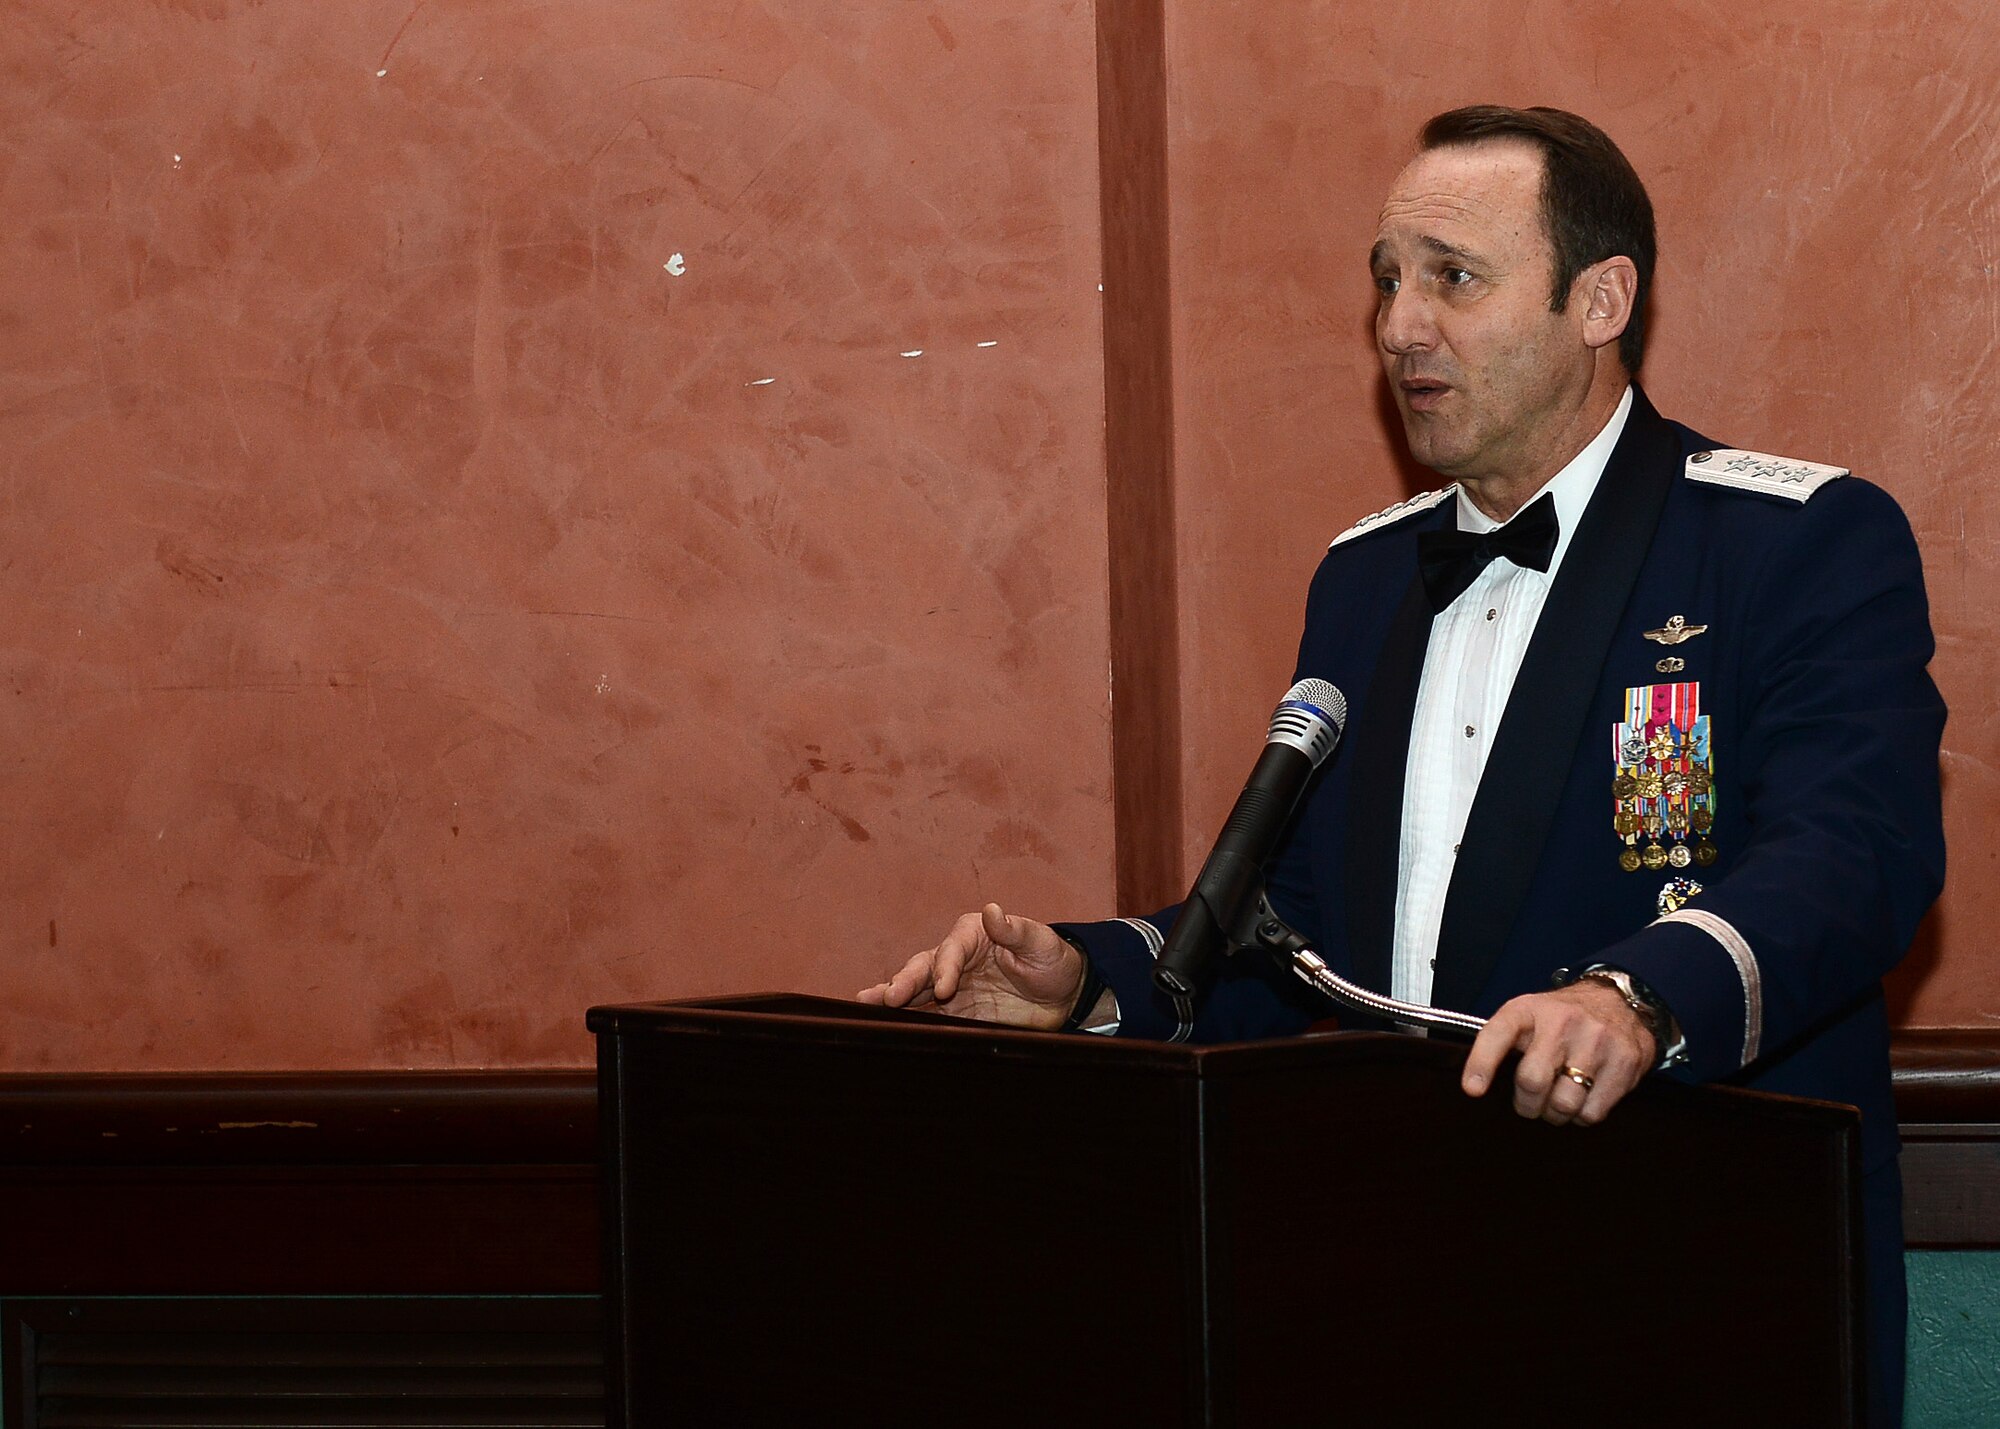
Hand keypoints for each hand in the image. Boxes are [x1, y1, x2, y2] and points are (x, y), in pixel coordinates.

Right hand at [858, 903, 1083, 1030]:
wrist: (1064, 993)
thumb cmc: (1052, 959)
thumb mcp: (1040, 942)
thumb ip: (1015, 930)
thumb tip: (993, 911)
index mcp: (973, 934)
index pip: (952, 950)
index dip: (945, 967)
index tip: (943, 988)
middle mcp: (955, 958)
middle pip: (924, 968)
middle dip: (905, 981)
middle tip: (889, 996)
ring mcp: (952, 987)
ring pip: (915, 990)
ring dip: (892, 996)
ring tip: (865, 1002)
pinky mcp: (955, 1012)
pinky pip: (926, 1015)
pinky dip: (906, 1019)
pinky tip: (884, 1023)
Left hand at [1460, 981, 1656, 1126]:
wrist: (1618, 1001)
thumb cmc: (1562, 1018)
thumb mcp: (1527, 1016)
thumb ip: (1503, 1042)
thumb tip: (1475, 1087)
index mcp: (1529, 1010)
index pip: (1498, 1033)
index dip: (1481, 1063)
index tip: (1472, 1089)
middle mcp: (1562, 1022)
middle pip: (1533, 1081)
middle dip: (1527, 1105)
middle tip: (1530, 1104)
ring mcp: (1597, 1041)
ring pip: (1564, 1103)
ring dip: (1556, 1114)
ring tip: (1558, 1101)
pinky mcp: (1624, 1062)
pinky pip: (1593, 1112)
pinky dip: (1582, 1116)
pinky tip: (1583, 1099)